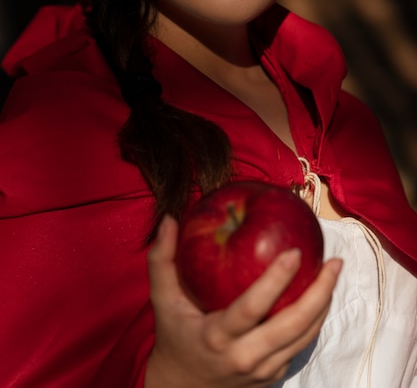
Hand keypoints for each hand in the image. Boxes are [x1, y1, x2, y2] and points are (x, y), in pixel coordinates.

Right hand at [145, 215, 341, 387]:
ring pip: (304, 337)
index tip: (295, 251)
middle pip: (292, 325)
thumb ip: (162, 259)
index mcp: (217, 336)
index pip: (252, 307)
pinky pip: (300, 345)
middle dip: (319, 292)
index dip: (276, 279)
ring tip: (334, 272)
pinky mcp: (273, 376)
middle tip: (334, 262)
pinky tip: (320, 293)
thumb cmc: (174, 335)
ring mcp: (262, 370)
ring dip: (324, 304)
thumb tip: (169, 219)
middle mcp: (244, 356)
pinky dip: (314, 319)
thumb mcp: (163, 300)